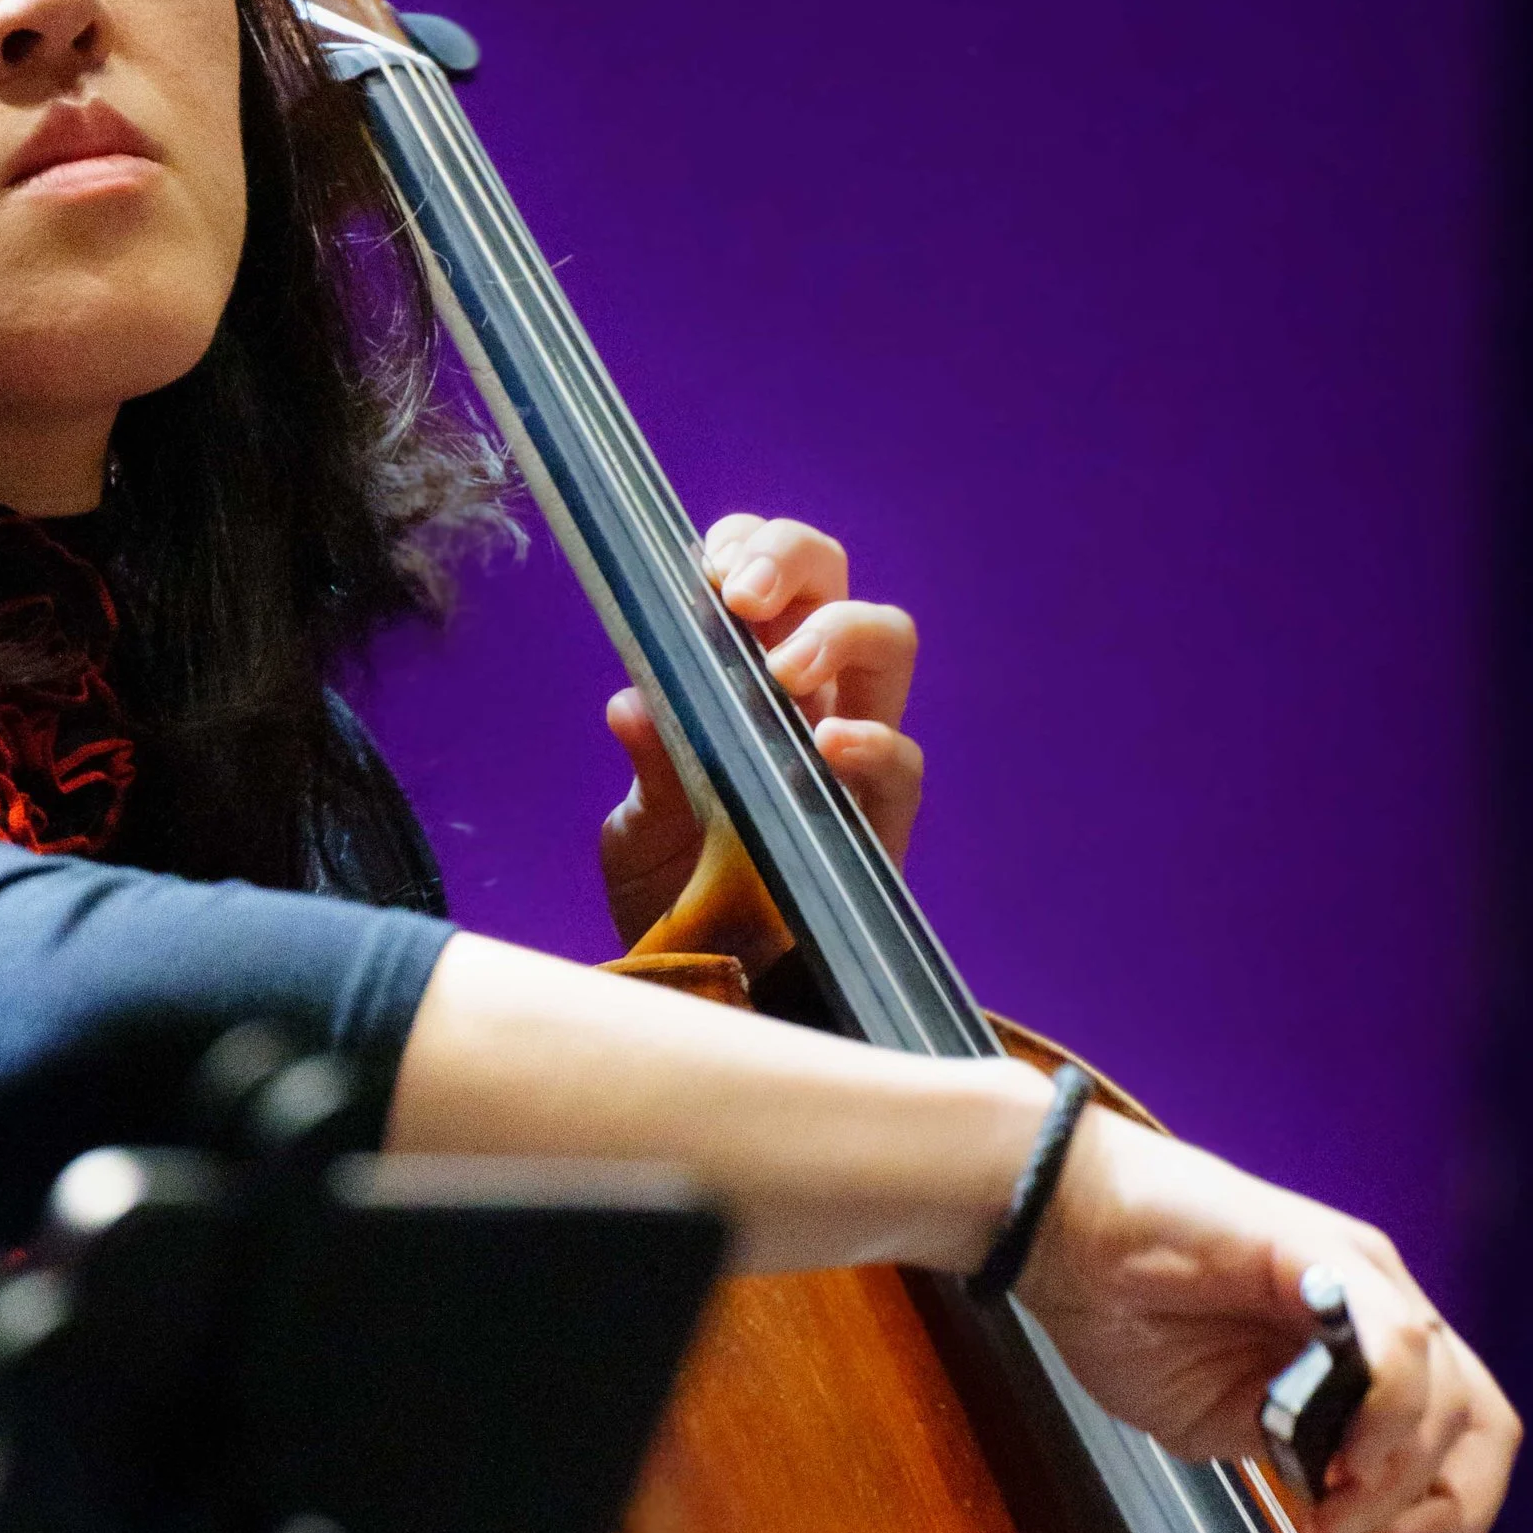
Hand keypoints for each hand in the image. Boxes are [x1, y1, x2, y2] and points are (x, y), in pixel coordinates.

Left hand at [601, 514, 922, 946]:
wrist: (707, 987)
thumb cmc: (677, 893)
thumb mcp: (642, 832)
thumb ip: (650, 766)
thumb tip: (629, 703)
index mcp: (752, 677)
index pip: (770, 575)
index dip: (747, 545)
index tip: (706, 566)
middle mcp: (814, 697)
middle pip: (836, 581)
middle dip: (792, 560)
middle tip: (739, 596)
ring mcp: (855, 752)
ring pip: (889, 643)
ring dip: (838, 631)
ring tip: (782, 669)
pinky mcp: (881, 821)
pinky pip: (903, 763)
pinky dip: (871, 744)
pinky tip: (826, 746)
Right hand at [1021, 1105, 1518, 1532]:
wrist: (1065, 1233)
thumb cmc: (1131, 1317)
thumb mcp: (1218, 1424)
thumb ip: (1288, 1457)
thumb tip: (1339, 1506)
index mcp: (1367, 1357)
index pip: (1461, 1442)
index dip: (1448, 1518)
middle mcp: (1383, 1315)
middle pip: (1482, 1424)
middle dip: (1449, 1513)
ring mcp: (1364, 1281)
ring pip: (1448, 1394)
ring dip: (1398, 1478)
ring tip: (1331, 1515)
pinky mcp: (1326, 1255)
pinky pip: (1400, 1340)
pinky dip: (1389, 1412)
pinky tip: (1340, 1458)